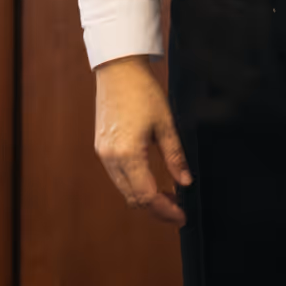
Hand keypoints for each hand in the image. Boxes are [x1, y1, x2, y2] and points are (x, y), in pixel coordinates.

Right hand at [93, 56, 191, 226]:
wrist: (118, 70)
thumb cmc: (142, 91)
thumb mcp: (166, 124)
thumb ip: (175, 157)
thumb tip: (185, 182)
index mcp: (128, 153)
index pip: (147, 195)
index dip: (166, 210)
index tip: (181, 215)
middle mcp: (111, 158)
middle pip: (133, 198)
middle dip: (156, 208)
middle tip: (177, 208)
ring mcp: (103, 153)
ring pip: (124, 190)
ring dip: (144, 197)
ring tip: (167, 194)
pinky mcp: (101, 147)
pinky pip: (117, 176)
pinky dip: (134, 184)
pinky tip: (150, 179)